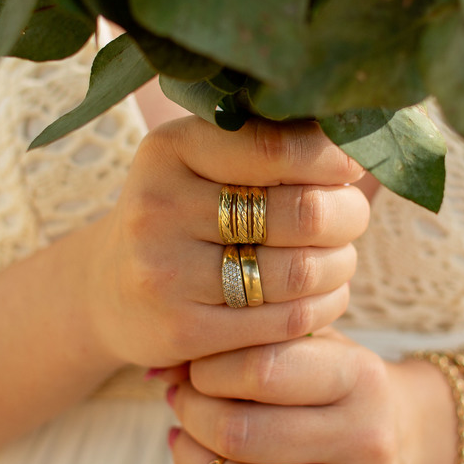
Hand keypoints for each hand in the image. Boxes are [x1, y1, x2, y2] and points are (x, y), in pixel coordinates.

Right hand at [85, 117, 369, 366]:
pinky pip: (287, 321)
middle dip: (347, 216)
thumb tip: (352, 131)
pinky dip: (323, 307)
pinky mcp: (182, 332)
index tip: (350, 167)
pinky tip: (323, 295)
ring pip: (301, 272)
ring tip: (339, 258)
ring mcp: (166, 274)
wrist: (111, 290)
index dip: (331, 159)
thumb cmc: (183, 212)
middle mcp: (160, 208)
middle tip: (350, 217)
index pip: (275, 148)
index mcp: (171, 150)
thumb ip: (266, 140)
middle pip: (303, 214)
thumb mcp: (202, 160)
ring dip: (340, 265)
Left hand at [165, 330, 454, 463]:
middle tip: (179, 402)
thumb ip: (242, 344)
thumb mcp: (306, 344)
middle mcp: (367, 437)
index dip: (210, 371)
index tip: (195, 370)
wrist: (404, 433)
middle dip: (194, 416)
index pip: (262, 372)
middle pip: (244, 435)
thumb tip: (161, 368)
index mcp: (359, 376)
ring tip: (181, 441)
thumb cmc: (337, 378)